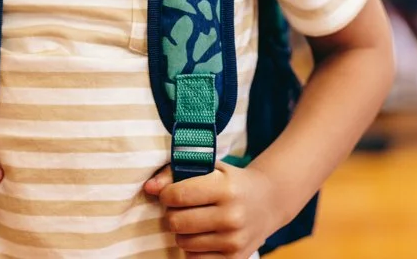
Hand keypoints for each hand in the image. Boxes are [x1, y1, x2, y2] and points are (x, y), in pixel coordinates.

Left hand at [145, 161, 278, 257]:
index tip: (170, 193)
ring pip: (183, 242)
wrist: (268, 201)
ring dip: (181, 231)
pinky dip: (192, 248)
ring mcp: (234, 241)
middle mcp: (232, 216)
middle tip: (180, 208)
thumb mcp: (210, 167)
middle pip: (177, 222)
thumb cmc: (231, 181)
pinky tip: (202, 235)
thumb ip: (175, 173)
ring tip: (193, 220)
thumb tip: (148, 188)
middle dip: (172, 214)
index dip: (166, 194)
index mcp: (226, 188)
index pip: (178, 196)